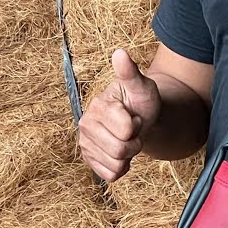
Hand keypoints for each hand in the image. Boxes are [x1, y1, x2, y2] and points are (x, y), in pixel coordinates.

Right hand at [78, 48, 161, 181]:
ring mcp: (86, 144)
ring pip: (117, 164)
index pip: (126, 130)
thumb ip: (130, 73)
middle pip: (121, 150)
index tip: (134, 115)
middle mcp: (86, 125)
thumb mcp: (142, 86)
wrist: (140, 118)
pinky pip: (111, 175)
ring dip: (130, 155)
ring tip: (127, 139)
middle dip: (135, 142)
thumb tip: (120, 53)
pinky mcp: (90, 160)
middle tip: (133, 129)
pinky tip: (121, 152)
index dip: (137, 124)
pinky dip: (123, 167)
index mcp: (98, 106)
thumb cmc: (141, 101)